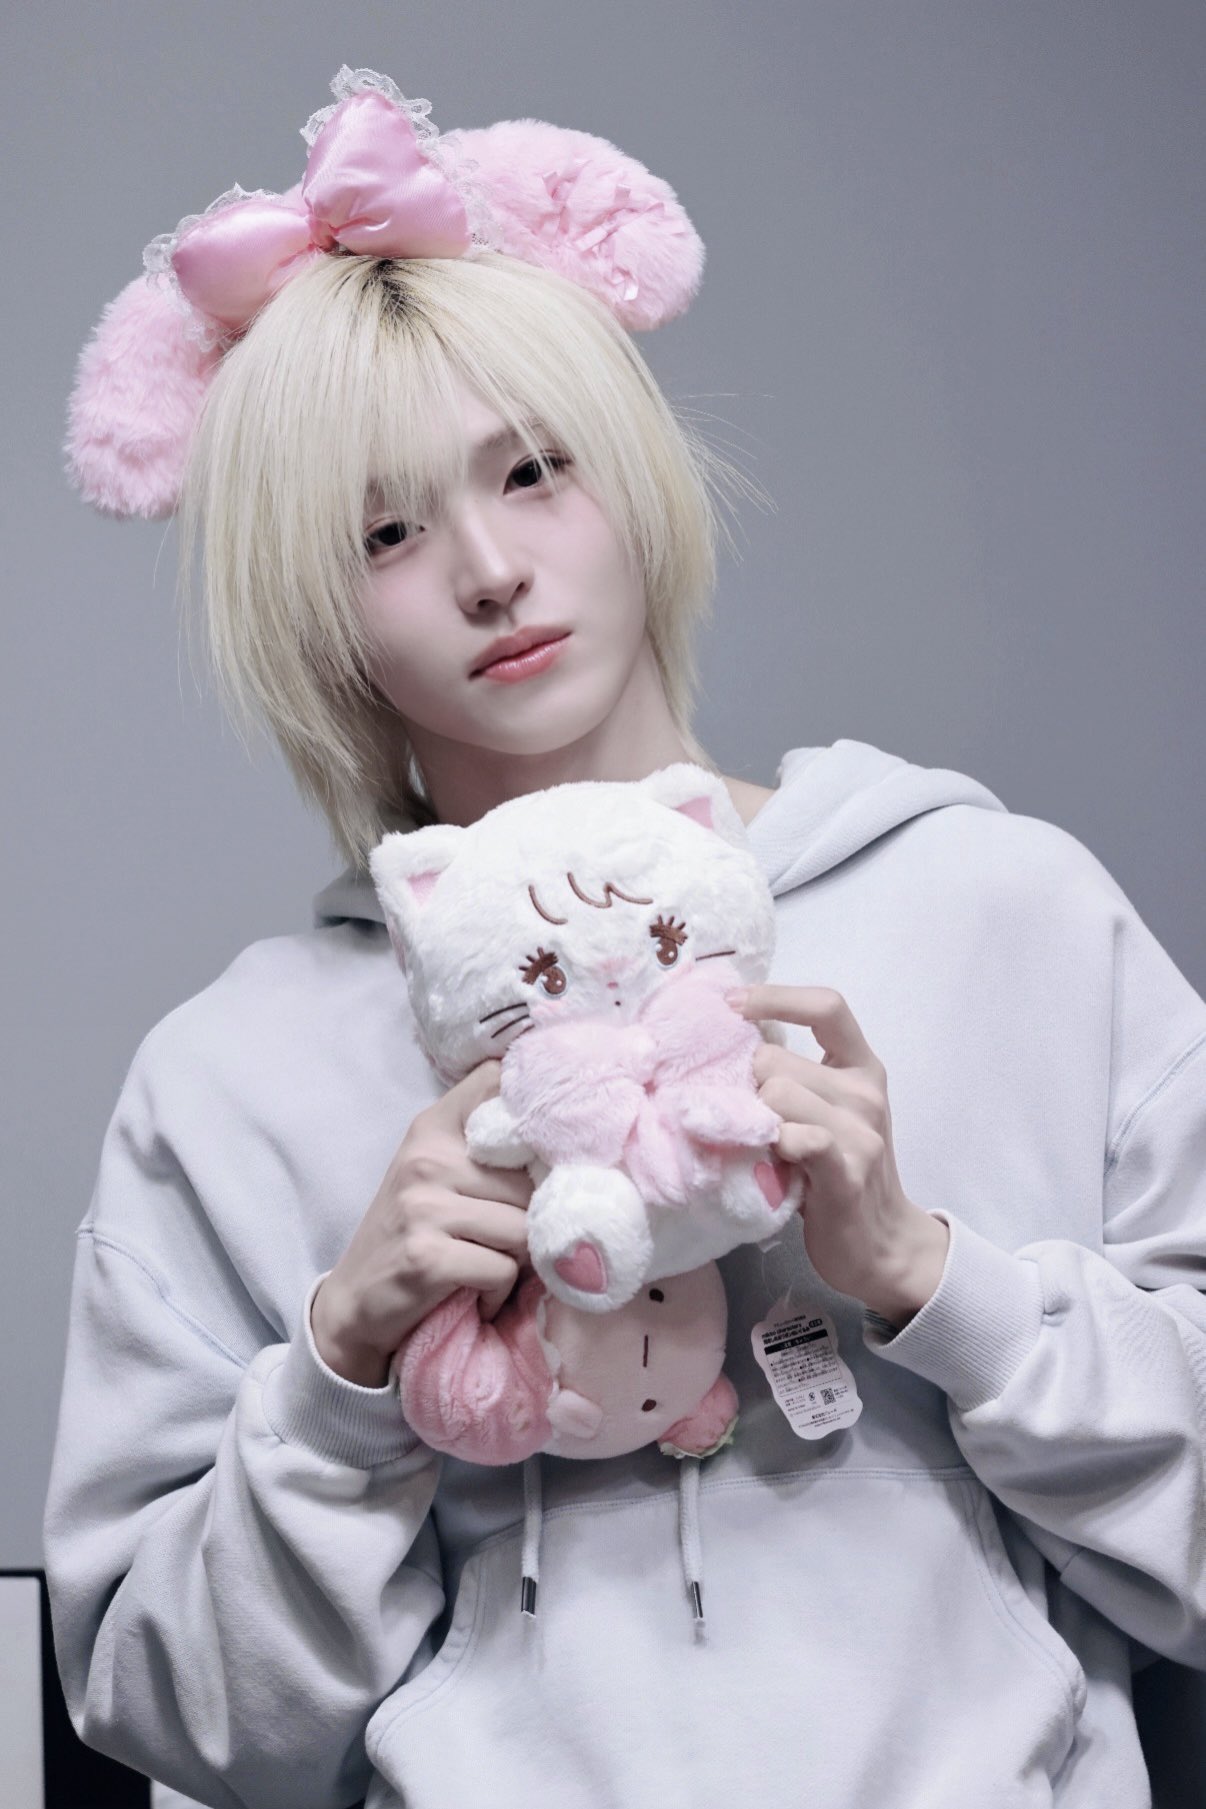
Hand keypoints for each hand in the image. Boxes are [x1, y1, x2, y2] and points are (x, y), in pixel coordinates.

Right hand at [311, 1060, 533, 1385]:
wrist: (354, 1304)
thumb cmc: (413, 1234)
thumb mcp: (437, 1173)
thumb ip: (486, 1147)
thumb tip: (567, 1141)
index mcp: (432, 1126)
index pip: (496, 1079)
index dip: (532, 1110)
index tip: (537, 1144)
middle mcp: (427, 1158)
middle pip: (529, 1177)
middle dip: (529, 1214)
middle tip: (500, 1238)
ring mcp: (423, 1206)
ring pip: (523, 1226)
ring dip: (516, 1257)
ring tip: (485, 1263)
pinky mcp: (427, 1257)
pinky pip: (503, 1270)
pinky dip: (497, 1290)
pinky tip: (472, 1289)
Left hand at [730, 985, 949, 1326]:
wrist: (881, 1245)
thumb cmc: (836, 1173)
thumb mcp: (823, 1112)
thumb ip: (794, 1076)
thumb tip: (731, 1044)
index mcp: (862, 1067)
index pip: (827, 1005)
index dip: (776, 997)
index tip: (731, 1003)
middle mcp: (866, 1091)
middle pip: (775, 1058)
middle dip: (744, 1084)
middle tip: (739, 1118)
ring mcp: (861, 1131)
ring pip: (776, 1094)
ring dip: (752, 1119)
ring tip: (755, 1146)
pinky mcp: (848, 1171)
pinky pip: (797, 1137)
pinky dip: (774, 1144)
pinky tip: (770, 1161)